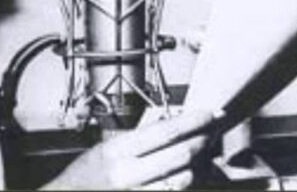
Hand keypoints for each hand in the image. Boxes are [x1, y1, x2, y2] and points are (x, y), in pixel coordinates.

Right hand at [44, 110, 216, 189]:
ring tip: (200, 156)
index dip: (192, 121)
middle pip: (180, 154)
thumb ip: (135, 141)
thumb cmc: (84, 178)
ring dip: (197, 166)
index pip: (164, 131)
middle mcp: (127, 174)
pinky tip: (184, 175)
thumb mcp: (105, 150)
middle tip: (212, 132)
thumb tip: (170, 127)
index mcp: (116, 151)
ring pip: (183, 178)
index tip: (209, 114)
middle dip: (202, 141)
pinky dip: (184, 182)